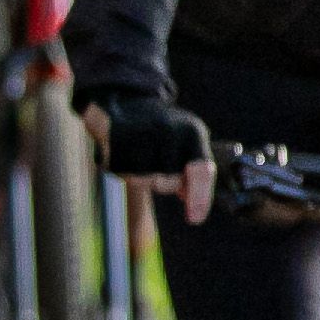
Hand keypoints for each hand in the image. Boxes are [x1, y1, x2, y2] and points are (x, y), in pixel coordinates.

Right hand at [97, 99, 216, 223]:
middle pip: (170, 183)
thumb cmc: (163, 127)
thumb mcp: (187, 140)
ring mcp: (141, 141)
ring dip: (145, 175)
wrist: (124, 100)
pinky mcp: (117, 148)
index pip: (201, 171)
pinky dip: (128, 169)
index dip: (200, 198)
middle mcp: (169, 135)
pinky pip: (126, 175)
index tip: (196, 219)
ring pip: (148, 182)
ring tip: (143, 151)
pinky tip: (129, 152)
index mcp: (192, 133)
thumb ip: (193, 169)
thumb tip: (189, 201)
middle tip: (159, 158)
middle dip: (167, 180)